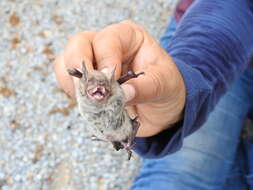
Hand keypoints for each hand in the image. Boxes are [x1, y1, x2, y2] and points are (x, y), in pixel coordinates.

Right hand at [54, 20, 185, 136]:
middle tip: (90, 90)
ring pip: (66, 61)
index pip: (107, 40)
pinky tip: (88, 104)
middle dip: (79, 66)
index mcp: (129, 37)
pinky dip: (73, 93)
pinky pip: (68, 82)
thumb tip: (123, 93)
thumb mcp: (165, 85)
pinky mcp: (87, 82)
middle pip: (79, 44)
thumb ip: (146, 88)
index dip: (105, 60)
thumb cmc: (166, 89)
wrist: (161, 109)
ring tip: (89, 100)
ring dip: (73, 82)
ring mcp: (94, 63)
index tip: (111, 82)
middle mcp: (108, 46)